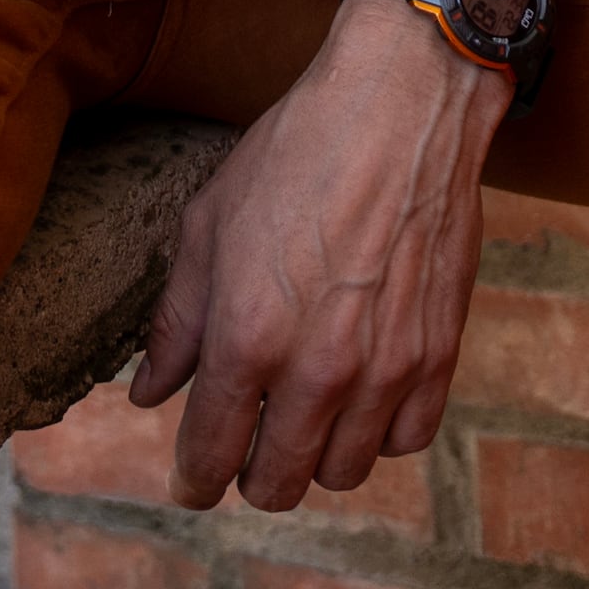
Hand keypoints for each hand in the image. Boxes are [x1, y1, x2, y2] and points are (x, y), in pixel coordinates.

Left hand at [130, 0, 507, 507]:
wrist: (401, 105)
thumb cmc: (296, 152)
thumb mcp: (210, 226)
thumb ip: (177, 323)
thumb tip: (148, 391)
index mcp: (248, 338)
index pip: (211, 454)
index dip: (194, 480)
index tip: (191, 483)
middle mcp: (318, 369)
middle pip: (279, 483)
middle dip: (251, 477)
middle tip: (245, 446)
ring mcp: (387, 367)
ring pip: (344, 473)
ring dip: (317, 456)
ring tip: (305, 414)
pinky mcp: (440, 353)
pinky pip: (407, 439)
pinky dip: (380, 432)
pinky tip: (362, 394)